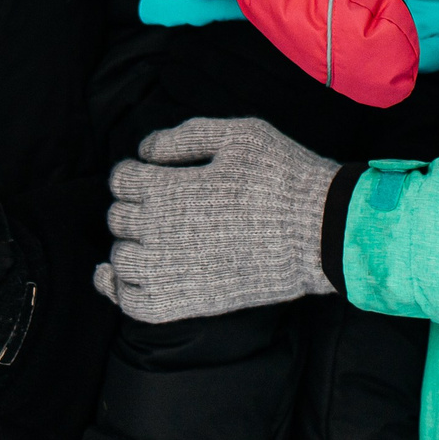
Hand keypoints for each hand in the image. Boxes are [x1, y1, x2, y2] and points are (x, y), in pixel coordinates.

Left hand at [93, 118, 337, 324]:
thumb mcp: (238, 135)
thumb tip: (144, 150)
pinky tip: (119, 276)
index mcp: (168, 189)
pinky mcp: (188, 303)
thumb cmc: (281, 177)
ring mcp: (172, 272)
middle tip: (164, 203)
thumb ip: (186, 136)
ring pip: (121, 259)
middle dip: (134, 205)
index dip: (134, 172)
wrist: (319, 231)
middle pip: (118, 217)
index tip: (152, 173)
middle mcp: (161, 232)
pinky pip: (134, 304)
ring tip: (154, 237)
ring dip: (130, 244)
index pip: (122, 179)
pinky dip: (120, 289)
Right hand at [181, 0, 424, 106]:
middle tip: (402, 75)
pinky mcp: (273, 24)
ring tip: (380, 88)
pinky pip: (303, 51)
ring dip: (351, 70)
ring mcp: (285, 13)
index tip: (406, 38)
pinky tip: (347, 81)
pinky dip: (326, 68)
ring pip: (323, 50)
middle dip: (373, 55)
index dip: (385, 18)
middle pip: (344, 33)